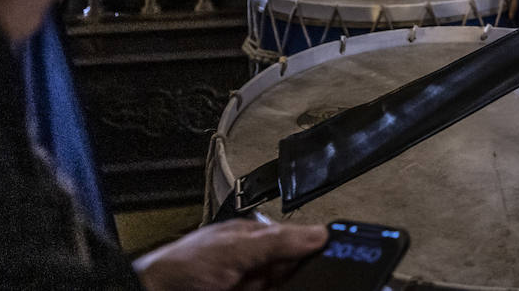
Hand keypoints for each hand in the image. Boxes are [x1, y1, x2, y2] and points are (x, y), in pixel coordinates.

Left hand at [134, 219, 327, 290]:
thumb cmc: (180, 268)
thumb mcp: (234, 249)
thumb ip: (277, 242)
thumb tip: (319, 233)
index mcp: (251, 239)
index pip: (294, 241)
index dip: (315, 249)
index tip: (338, 255)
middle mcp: (251, 265)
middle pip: (291, 270)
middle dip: (307, 274)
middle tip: (329, 279)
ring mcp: (245, 287)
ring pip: (283, 286)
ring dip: (297, 285)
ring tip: (317, 284)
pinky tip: (295, 290)